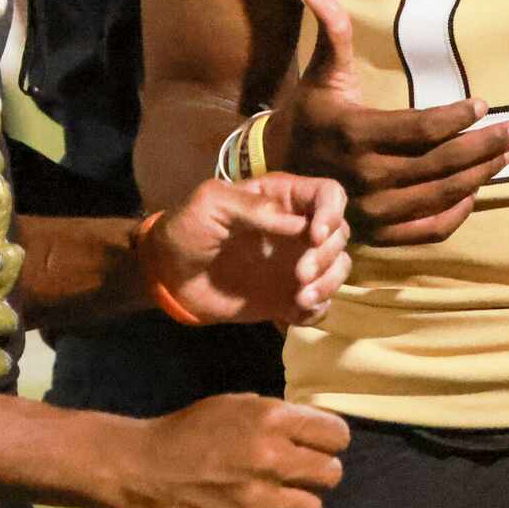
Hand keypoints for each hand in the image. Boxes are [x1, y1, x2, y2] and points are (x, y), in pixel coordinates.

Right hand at [103, 394, 349, 507]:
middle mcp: (273, 460)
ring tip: (276, 497)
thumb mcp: (234, 404)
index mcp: (271, 419)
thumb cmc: (188, 430)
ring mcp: (261, 501)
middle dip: (319, 472)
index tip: (321, 445)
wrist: (142, 470)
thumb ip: (275, 416)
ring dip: (298, 503)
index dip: (331, 440)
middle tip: (300, 473)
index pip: (335, 434)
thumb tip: (311, 428)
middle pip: (333, 474)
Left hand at [145, 176, 351, 326]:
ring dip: (329, 284)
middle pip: (340, 234)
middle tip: (300, 275)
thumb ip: (255, 208)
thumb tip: (301, 225)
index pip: (329, 194)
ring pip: (338, 268)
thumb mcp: (212, 204)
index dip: (332, 212)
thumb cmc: (187, 229)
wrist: (168, 276)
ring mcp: (295, 264)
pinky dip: (318, 310)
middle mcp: (297, 229)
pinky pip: (320, 304)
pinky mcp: (288, 297)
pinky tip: (295, 313)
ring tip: (300, 298)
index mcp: (283, 198)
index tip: (315, 236)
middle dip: (327, 255)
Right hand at [266, 0, 508, 245]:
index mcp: (356, 134)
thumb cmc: (309, 115)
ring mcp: (374, 210)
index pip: (421, 129)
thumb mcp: (321, 75)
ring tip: (507, 154)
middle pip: (440, 164)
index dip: (456, 118)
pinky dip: (456, 212)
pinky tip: (475, 190)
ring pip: (441, 196)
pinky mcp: (378, 232)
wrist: (279, 172)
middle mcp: (367, 177)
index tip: (481, 104)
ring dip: (480, 175)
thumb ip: (332, 35)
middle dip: (484, 146)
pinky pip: (428, 229)